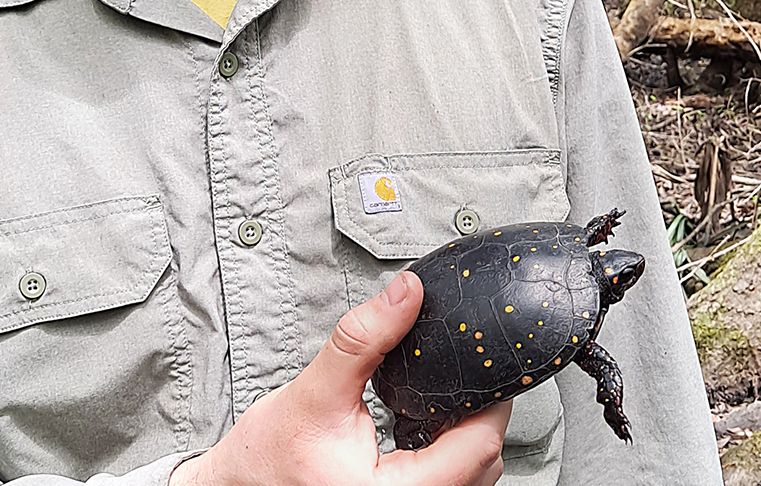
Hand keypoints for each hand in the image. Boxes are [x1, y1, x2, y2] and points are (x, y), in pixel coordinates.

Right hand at [170, 271, 509, 485]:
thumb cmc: (270, 455)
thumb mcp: (315, 390)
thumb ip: (364, 340)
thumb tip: (406, 293)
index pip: (478, 450)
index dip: (490, 400)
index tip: (482, 364)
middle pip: (484, 466)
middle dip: (479, 414)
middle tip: (462, 372)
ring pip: (472, 478)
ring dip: (466, 435)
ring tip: (439, 398)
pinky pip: (450, 482)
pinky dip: (449, 451)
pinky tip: (424, 426)